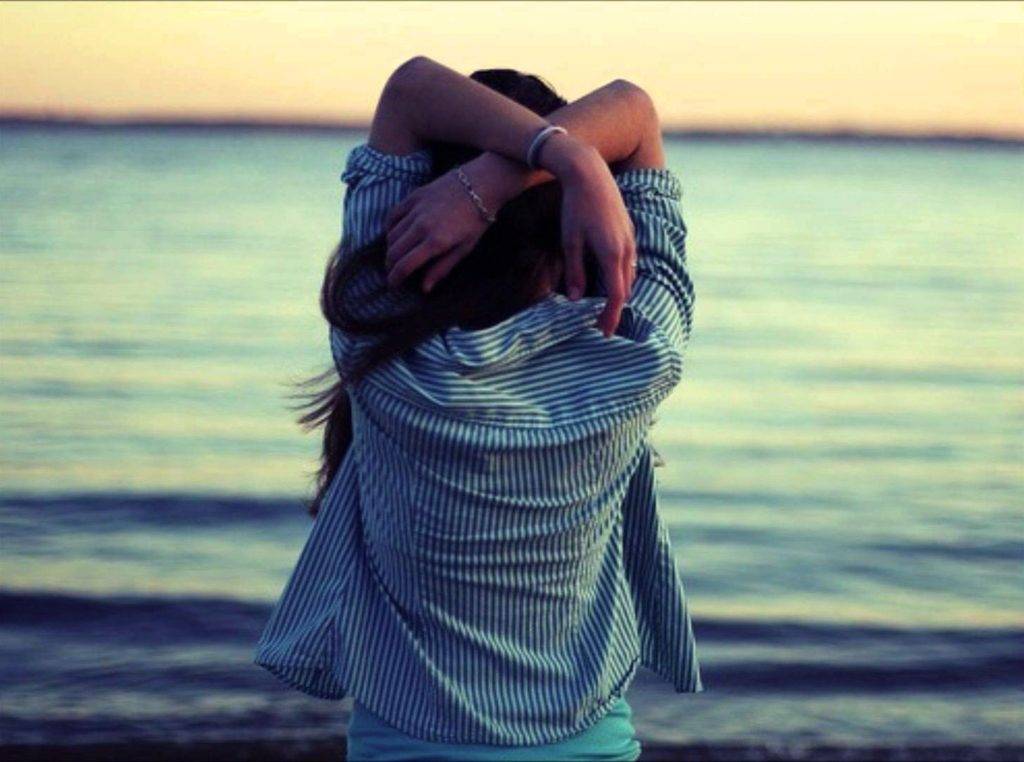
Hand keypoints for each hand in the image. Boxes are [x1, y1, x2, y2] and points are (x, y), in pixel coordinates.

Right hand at [383, 169, 491, 292]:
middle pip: (394, 252)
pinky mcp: (414, 196)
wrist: (480, 185)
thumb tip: (425, 288)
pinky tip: (393, 234)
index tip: (393, 285)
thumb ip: (442, 268)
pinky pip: (393, 215)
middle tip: (393, 272)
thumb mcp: (464, 248)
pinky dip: (389, 227)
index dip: (395, 278)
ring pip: (391, 235)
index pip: (405, 265)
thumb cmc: (476, 220)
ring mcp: (416, 209)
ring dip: (390, 249)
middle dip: (390, 266)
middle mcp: (421, 226)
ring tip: (395, 256)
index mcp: (436, 242)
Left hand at [554, 146, 636, 337]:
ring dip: (620, 293)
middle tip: (603, 326)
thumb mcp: (570, 241)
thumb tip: (576, 299)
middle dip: (616, 310)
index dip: (611, 316)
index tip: (604, 332)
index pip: (616, 295)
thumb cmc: (575, 207)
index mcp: (611, 254)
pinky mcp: (629, 231)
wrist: (590, 173)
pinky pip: (629, 261)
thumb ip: (575, 272)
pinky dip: (622, 277)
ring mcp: (630, 239)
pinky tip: (611, 281)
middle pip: (625, 288)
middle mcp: (626, 249)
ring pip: (629, 275)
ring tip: (606, 308)